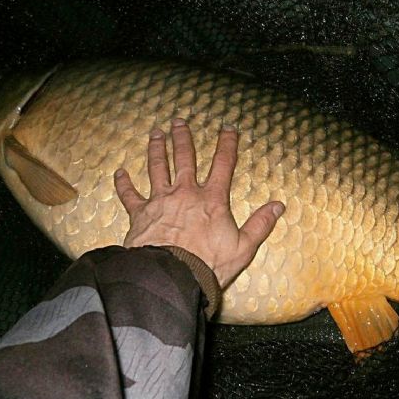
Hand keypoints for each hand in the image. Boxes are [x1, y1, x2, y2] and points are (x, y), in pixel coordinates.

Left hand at [114, 118, 284, 287]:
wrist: (172, 276)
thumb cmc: (208, 264)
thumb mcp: (243, 247)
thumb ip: (260, 225)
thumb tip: (278, 206)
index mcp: (212, 200)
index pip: (223, 164)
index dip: (227, 144)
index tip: (228, 128)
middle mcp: (185, 193)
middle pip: (185, 158)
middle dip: (183, 138)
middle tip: (179, 122)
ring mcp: (161, 201)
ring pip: (158, 168)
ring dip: (156, 150)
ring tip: (156, 134)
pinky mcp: (140, 214)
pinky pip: (129, 195)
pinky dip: (123, 184)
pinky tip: (119, 173)